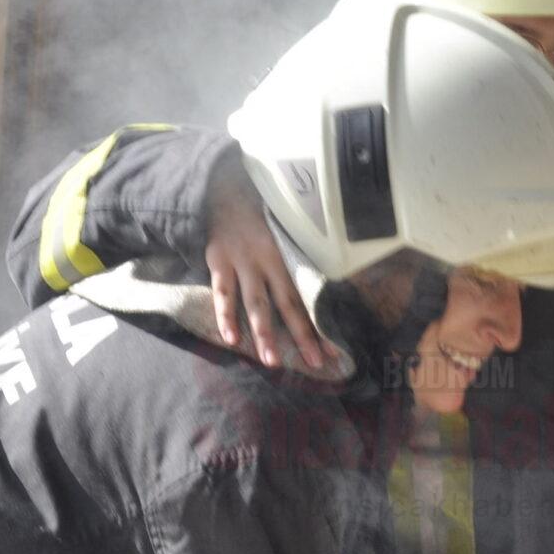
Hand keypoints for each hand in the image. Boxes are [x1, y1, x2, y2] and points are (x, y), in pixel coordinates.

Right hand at [205, 158, 325, 371]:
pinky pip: (223, 292)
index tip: (334, 351)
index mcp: (287, 257)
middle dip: (302, 336)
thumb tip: (316, 294)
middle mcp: (268, 262)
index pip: (307, 297)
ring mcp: (243, 262)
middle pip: (288, 304)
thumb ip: (291, 261)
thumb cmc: (255, 219)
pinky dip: (225, 317)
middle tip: (314, 363)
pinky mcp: (219, 261)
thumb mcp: (280, 235)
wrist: (223, 190)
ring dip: (265, 334)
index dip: (320, 325)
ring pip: (256, 303)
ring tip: (272, 362)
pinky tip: (231, 339)